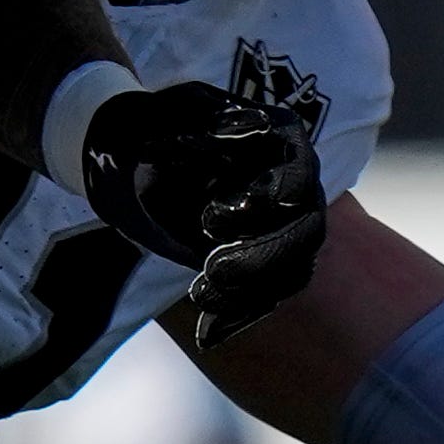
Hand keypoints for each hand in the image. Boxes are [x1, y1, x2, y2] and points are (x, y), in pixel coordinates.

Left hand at [75, 45, 330, 347]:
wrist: (139, 159)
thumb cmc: (160, 123)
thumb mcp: (171, 110)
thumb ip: (197, 119)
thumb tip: (222, 130)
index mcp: (281, 143)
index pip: (298, 172)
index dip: (283, 190)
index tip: (262, 206)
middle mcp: (293, 188)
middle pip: (304, 232)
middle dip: (264, 255)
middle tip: (214, 267)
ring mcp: (282, 229)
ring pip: (289, 272)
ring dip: (249, 291)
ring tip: (200, 294)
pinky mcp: (261, 263)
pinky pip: (263, 298)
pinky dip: (237, 315)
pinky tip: (208, 333)